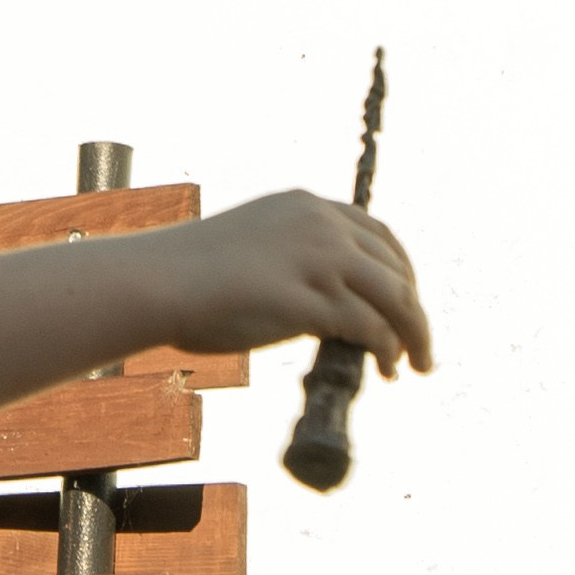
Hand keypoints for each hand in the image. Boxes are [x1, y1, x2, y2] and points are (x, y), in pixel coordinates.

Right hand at [174, 192, 431, 376]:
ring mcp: (317, 259)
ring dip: (414, 334)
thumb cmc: (191, 275)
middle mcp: (320, 224)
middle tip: (418, 345)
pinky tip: (386, 368)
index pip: (379, 235)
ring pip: (395, 298)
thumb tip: (320, 300)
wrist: (155, 281)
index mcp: (305, 206)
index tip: (406, 302)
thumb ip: (292, 260)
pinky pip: (370, 326)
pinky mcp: (309, 297)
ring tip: (414, 364)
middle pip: (395, 268)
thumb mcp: (254, 248)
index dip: (403, 271)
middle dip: (415, 310)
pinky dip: (387, 350)